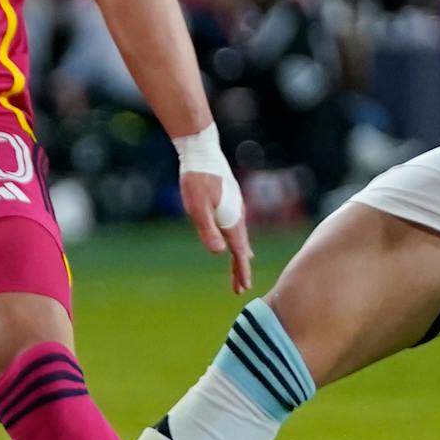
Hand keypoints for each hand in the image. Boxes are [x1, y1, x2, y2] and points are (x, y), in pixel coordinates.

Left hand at [180, 169, 254, 293]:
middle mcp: (237, 215)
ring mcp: (234, 208)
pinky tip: (234, 241)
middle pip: (242, 248)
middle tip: (241, 288)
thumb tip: (219, 252)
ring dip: (239, 255)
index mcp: (231, 220)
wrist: (201, 151)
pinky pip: (236, 227)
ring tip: (241, 269)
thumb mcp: (197, 206)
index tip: (243, 287)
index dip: (241, 270)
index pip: (239, 252)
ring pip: (239, 237)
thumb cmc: (196, 178)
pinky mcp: (229, 201)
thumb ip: (208, 229)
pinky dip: (236, 240)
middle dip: (240, 268)